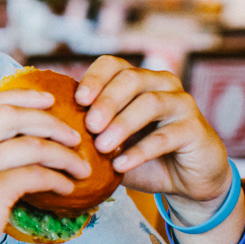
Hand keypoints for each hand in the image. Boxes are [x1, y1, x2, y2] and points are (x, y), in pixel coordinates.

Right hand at [0, 87, 88, 243]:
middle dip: (49, 119)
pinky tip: (66, 188)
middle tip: (72, 133)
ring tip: (79, 165)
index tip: (44, 99)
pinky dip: (58, 178)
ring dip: (64, 153)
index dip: (19, 95)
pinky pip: (37, 174)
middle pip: (12, 114)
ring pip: (32, 143)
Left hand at [75, 56, 232, 215]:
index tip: (78, 99)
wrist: (186, 179)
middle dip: (106, 101)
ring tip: (101, 146)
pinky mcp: (196, 129)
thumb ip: (87, 130)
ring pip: (150, 102)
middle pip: (130, 79)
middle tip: (89, 124)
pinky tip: (121, 164)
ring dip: (122, 124)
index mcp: (137, 79)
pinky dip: (140, 150)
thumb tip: (48, 126)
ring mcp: (181, 104)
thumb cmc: (141, 154)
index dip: (94, 78)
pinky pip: (166, 136)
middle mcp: (161, 84)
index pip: (112, 65)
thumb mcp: (110, 140)